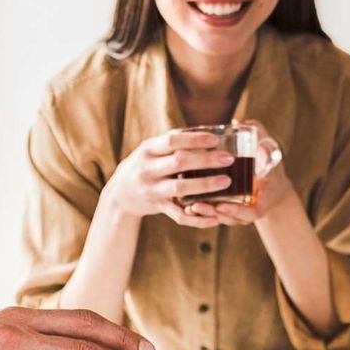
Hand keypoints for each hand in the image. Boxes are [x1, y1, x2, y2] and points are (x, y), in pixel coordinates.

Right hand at [102, 129, 237, 228]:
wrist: (120, 194)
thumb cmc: (145, 165)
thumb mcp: (151, 150)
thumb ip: (173, 142)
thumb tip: (208, 131)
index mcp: (148, 149)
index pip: (172, 140)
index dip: (195, 139)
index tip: (216, 139)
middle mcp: (148, 169)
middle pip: (179, 162)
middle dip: (206, 160)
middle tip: (229, 159)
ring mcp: (152, 189)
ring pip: (180, 188)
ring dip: (205, 185)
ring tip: (226, 181)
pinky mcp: (157, 207)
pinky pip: (179, 215)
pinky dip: (197, 218)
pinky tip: (215, 217)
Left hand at [193, 120, 292, 227]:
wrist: (273, 186)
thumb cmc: (271, 165)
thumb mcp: (270, 150)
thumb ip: (258, 135)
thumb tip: (239, 122)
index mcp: (265, 199)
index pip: (252, 212)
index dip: (237, 211)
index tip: (222, 205)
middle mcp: (252, 209)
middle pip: (232, 219)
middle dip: (215, 214)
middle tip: (198, 205)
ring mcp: (241, 214)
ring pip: (223, 219)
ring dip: (206, 215)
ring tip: (190, 206)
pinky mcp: (232, 213)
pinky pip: (218, 217)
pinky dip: (204, 215)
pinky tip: (188, 206)